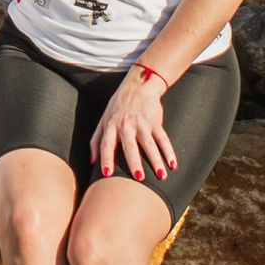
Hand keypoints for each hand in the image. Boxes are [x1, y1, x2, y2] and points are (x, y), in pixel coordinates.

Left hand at [88, 69, 175, 185]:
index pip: (106, 144)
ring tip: (161, 175)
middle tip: (139, 177)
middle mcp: (126, 125)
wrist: (138, 86)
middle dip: (134, 161)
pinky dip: (168, 151)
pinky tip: (172, 164)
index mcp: (111, 126)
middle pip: (130, 146)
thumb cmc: (118, 106)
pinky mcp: (155, 122)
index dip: (105, 159)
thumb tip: (91, 161)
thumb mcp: (103, 120)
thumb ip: (95, 141)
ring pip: (150, 144)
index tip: (107, 174)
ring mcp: (142, 123)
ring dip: (156, 160)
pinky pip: (163, 138)